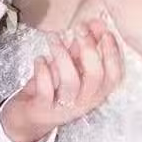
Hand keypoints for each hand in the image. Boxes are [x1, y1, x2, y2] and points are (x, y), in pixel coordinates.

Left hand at [1, 19, 121, 141]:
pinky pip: (46, 88)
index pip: (114, 76)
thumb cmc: (53, 88)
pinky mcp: (44, 108)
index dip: (113, 53)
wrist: (28, 118)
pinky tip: (39, 59)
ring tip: (53, 38)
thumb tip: (96, 23)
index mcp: (96, 92)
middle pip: (95, 77)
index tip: (104, 31)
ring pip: (70, 81)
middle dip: (89, 48)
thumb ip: (83, 48)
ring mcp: (64, 107)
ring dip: (62, 55)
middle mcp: (84, 102)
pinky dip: (42, 70)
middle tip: (79, 28)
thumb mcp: (71, 67)